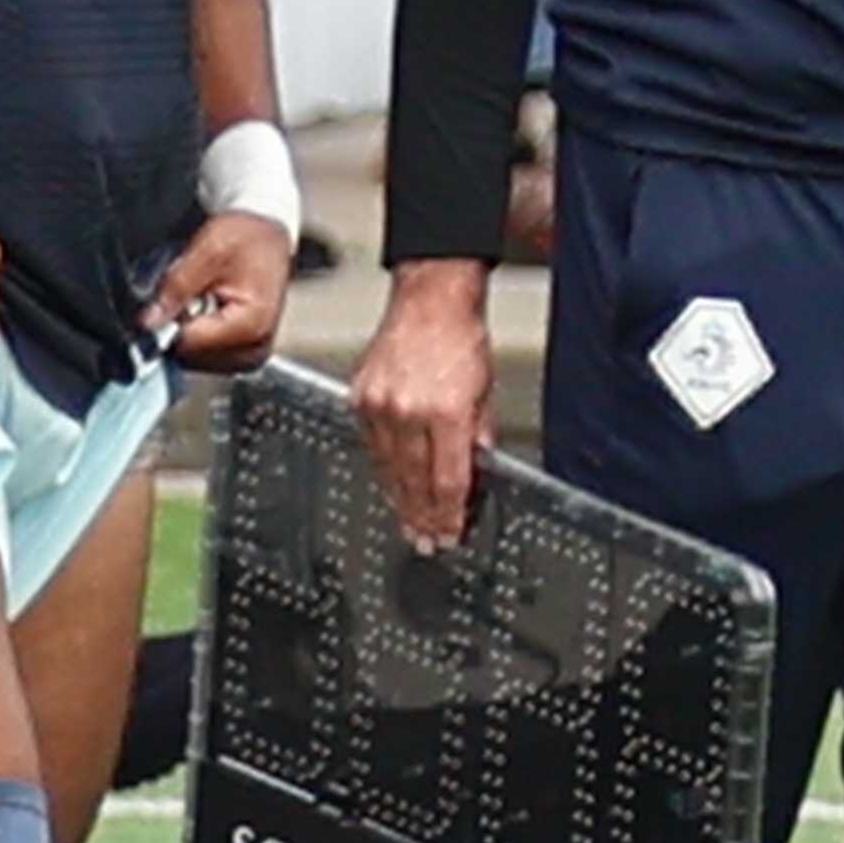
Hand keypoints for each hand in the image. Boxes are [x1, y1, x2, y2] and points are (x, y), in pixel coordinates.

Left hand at [143, 210, 291, 370]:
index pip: (185, 343)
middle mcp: (254, 349)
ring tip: (202, 298)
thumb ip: (176, 285)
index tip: (170, 295)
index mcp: (250, 326)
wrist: (270, 240)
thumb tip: (148, 321)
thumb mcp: (209, 248)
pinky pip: (204, 356)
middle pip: (189, 354)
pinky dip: (198, 334)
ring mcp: (250, 357)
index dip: (167, 319)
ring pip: (193, 358)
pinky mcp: (244, 357)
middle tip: (191, 292)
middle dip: (178, 324)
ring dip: (187, 329)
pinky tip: (207, 310)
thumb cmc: (249, 238)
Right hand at [350, 259, 497, 551]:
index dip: (449, 514)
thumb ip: (477, 438)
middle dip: (421, 517)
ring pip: (388, 468)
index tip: (449, 535)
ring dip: (399, 500)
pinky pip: (370, 446)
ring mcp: (378, 405)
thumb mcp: (485, 392)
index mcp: (446, 411)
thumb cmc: (460, 337)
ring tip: (407, 523)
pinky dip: (382, 468)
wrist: (429, 299)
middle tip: (425, 543)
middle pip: (414, 481)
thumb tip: (472, 473)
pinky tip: (390, 484)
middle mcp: (408, 411)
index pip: (447, 479)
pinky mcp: (358, 397)